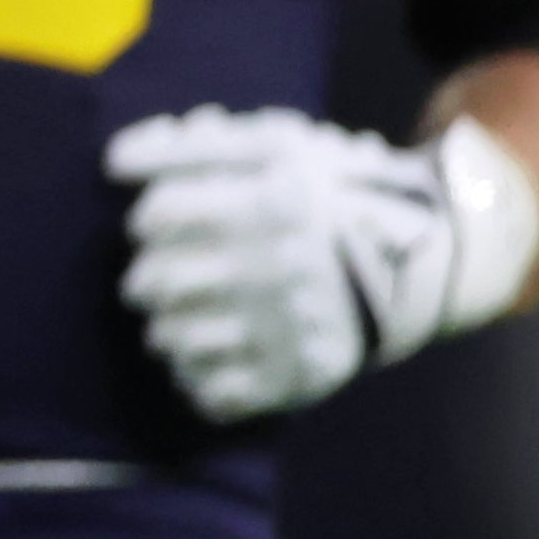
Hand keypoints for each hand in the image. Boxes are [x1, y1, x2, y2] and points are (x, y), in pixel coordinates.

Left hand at [106, 106, 538, 422]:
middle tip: (157, 277)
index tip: (159, 222)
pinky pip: (209, 392)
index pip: (160, 214)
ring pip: (172, 340)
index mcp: (271, 205)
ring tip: (183, 316)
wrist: (425, 257)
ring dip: (165, 328)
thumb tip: (112, 161)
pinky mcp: (299, 377)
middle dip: (145, 277)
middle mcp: (278, 268)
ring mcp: (289, 328)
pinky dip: (195, 377)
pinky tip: (207, 356)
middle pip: (155, 281)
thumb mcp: (276, 146)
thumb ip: (191, 147)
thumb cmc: (330, 192)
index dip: (149, 217)